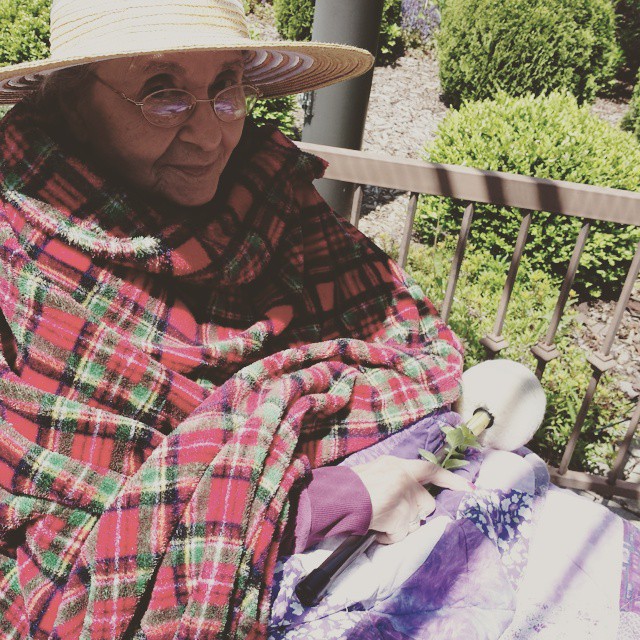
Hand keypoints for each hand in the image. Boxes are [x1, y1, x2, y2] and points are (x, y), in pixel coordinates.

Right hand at [352, 455, 474, 543]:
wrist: (336, 498)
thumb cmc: (348, 488)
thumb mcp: (373, 473)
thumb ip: (392, 480)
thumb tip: (404, 499)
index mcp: (397, 464)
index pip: (430, 469)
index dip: (450, 480)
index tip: (469, 489)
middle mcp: (404, 477)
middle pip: (425, 503)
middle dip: (412, 514)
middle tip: (390, 515)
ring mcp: (404, 495)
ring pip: (414, 521)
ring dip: (398, 526)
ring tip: (378, 522)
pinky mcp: (400, 514)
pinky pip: (400, 534)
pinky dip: (388, 537)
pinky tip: (375, 530)